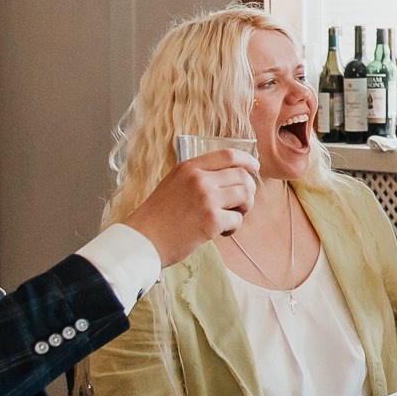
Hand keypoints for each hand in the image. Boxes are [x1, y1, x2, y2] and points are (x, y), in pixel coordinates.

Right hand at [124, 151, 259, 266]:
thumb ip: (197, 177)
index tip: (255, 167)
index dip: (247, 160)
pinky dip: (233, 228)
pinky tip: (220, 233)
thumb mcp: (173, 184)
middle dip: (248, 191)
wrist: (142, 240)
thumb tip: (230, 177)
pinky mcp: (212, 220)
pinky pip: (238, 219)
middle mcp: (199, 179)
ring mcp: (206, 199)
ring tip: (229, 218)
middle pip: (242, 176)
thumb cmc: (157, 217)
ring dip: (243, 209)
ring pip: (245, 195)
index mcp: (189, 168)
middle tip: (241, 205)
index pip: (228, 155)